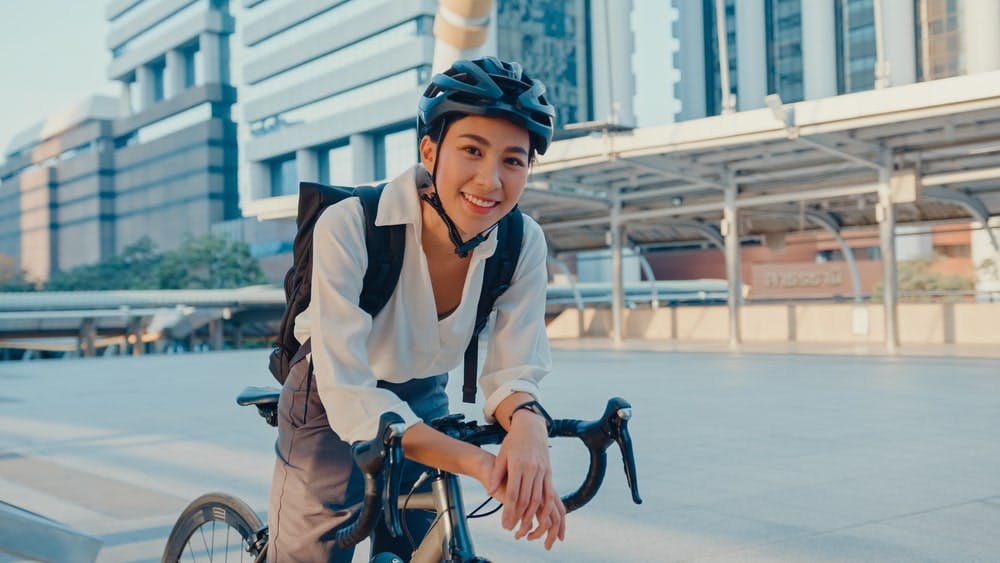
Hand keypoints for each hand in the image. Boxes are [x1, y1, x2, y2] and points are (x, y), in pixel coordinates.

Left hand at [487, 411, 565, 549]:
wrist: (531, 428)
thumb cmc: (513, 442)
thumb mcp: (502, 455)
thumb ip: (497, 474)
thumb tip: (489, 491)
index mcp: (517, 465)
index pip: (514, 494)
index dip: (509, 511)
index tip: (505, 524)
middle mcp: (532, 469)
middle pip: (527, 500)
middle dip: (519, 518)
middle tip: (512, 530)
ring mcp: (542, 471)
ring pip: (539, 499)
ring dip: (533, 517)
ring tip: (525, 529)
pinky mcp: (549, 473)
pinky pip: (549, 494)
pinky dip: (546, 508)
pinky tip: (542, 518)